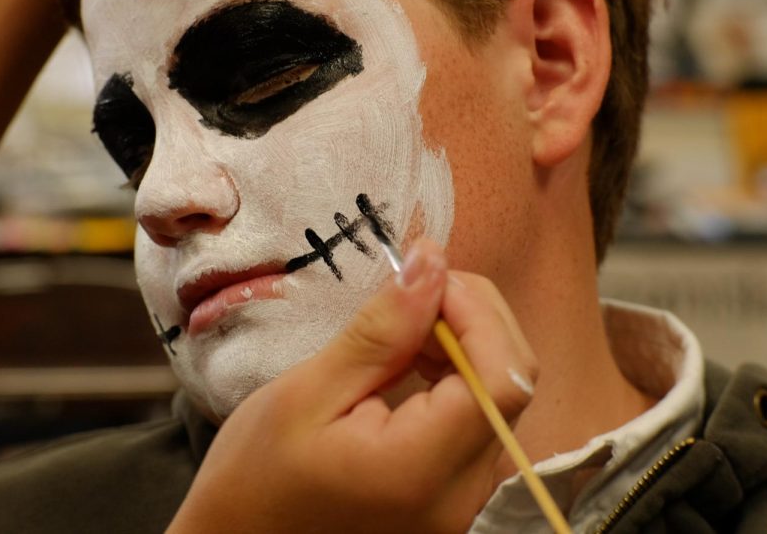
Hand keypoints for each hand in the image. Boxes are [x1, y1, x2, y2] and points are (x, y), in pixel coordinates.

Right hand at [168, 239, 538, 533]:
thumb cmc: (255, 478)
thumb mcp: (305, 393)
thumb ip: (380, 332)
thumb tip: (431, 262)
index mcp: (420, 471)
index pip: (501, 378)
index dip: (479, 313)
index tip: (428, 277)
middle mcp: (460, 497)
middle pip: (511, 387)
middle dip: (475, 321)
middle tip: (414, 292)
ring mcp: (462, 503)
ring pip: (500, 401)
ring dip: (466, 346)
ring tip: (404, 326)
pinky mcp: (454, 499)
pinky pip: (478, 424)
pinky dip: (457, 379)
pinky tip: (413, 362)